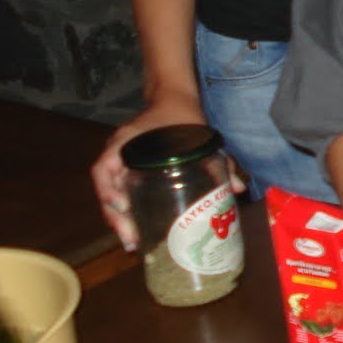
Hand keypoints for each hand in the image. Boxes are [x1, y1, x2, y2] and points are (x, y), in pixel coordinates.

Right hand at [91, 89, 242, 249]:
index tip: (124, 210)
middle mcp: (117, 153)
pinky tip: (139, 229)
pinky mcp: (128, 168)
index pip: (103, 169)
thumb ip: (221, 161)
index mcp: (125, 142)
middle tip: (132, 242)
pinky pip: (121, 191)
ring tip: (134, 244)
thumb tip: (238, 188)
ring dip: (119, 220)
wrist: (173, 98)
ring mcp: (119, 161)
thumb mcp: (201, 137)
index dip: (110, 192)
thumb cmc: (182, 116)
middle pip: (107, 190)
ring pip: (112, 195)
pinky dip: (127, 210)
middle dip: (116, 218)